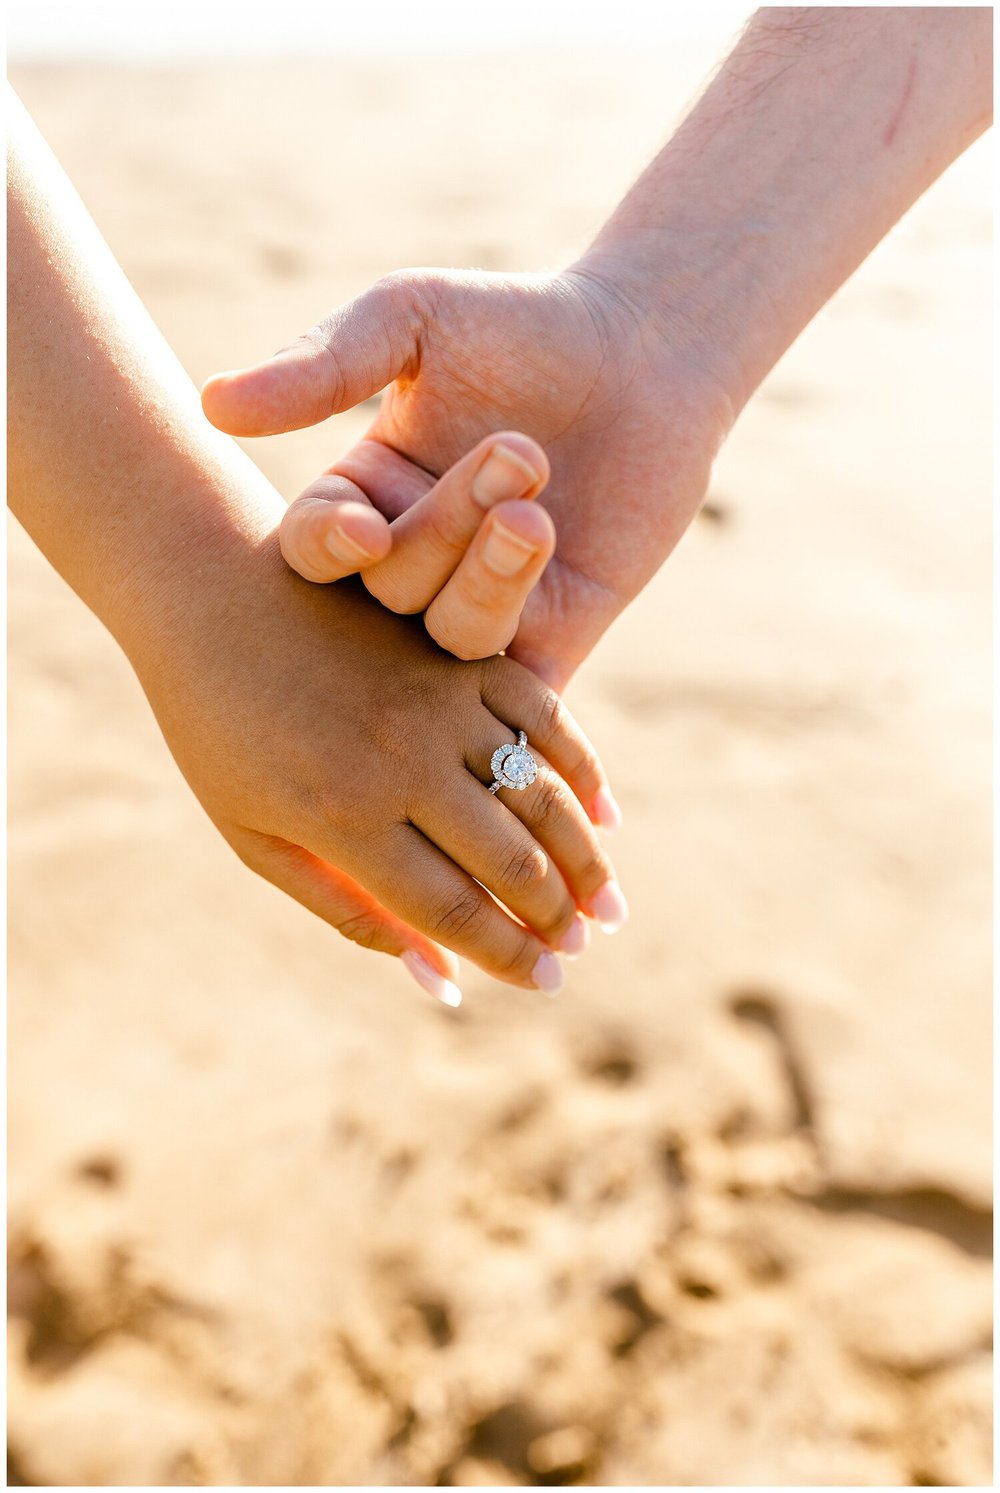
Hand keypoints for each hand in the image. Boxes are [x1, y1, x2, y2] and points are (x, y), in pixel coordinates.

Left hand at [131, 532, 625, 1004]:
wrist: (212, 590)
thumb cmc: (220, 731)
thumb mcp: (257, 837)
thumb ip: (351, 911)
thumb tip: (443, 981)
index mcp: (345, 818)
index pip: (455, 911)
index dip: (510, 956)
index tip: (546, 984)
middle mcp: (404, 762)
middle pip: (511, 862)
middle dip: (556, 919)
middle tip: (577, 950)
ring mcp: (440, 701)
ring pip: (541, 798)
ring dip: (585, 862)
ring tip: (604, 909)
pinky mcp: (462, 655)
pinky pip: (544, 719)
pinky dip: (584, 772)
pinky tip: (604, 817)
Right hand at [202, 264, 733, 691]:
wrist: (649, 353)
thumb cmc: (521, 324)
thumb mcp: (413, 320)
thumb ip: (324, 364)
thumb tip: (214, 403)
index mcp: (364, 498)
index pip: (312, 547)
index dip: (328, 545)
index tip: (364, 524)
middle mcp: (412, 565)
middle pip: (389, 592)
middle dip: (446, 529)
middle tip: (521, 452)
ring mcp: (480, 610)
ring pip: (452, 639)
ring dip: (491, 576)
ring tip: (539, 507)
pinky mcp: (552, 643)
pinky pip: (519, 690)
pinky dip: (522, 672)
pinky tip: (549, 577)